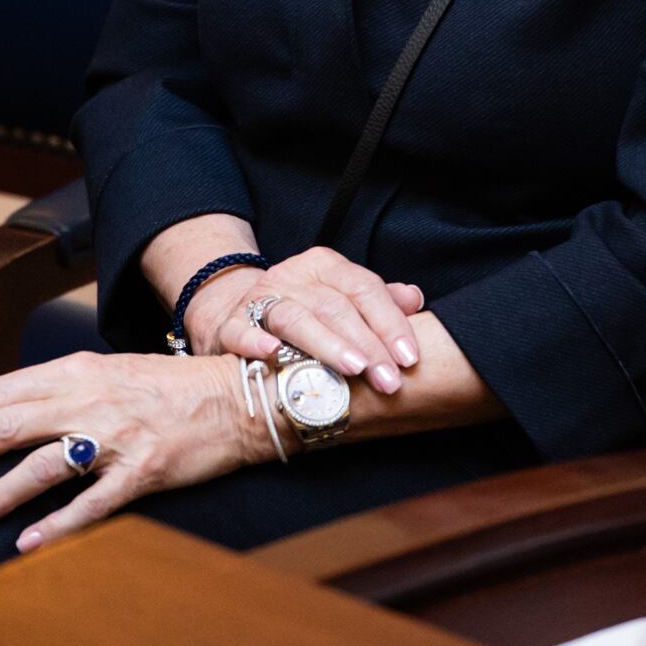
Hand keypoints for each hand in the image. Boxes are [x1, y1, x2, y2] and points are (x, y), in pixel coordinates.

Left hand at [0, 352, 263, 553]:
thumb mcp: (113, 370)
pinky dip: (54, 527)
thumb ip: (67, 385)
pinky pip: (90, 504)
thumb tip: (16, 407)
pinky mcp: (143, 472)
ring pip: (38, 466)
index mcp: (79, 371)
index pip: (0, 391)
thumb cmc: (175, 387)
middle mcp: (91, 400)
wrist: (238, 398)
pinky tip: (27, 544)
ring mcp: (116, 438)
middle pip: (6, 426)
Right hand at [188, 246, 423, 395]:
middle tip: (388, 379)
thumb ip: (379, 300)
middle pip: (335, 307)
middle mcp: (292, 276)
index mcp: (324, 266)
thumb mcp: (342, 297)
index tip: (409, 358)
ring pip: (295, 317)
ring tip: (353, 369)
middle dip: (367, 345)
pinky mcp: (231, 324)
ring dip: (326, 344)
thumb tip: (414, 298)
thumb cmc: (305, 311)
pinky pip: (241, 330)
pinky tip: (272, 354)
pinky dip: (255, 341)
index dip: (390, 322)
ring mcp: (259, 299)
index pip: (363, 288)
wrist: (236, 312)